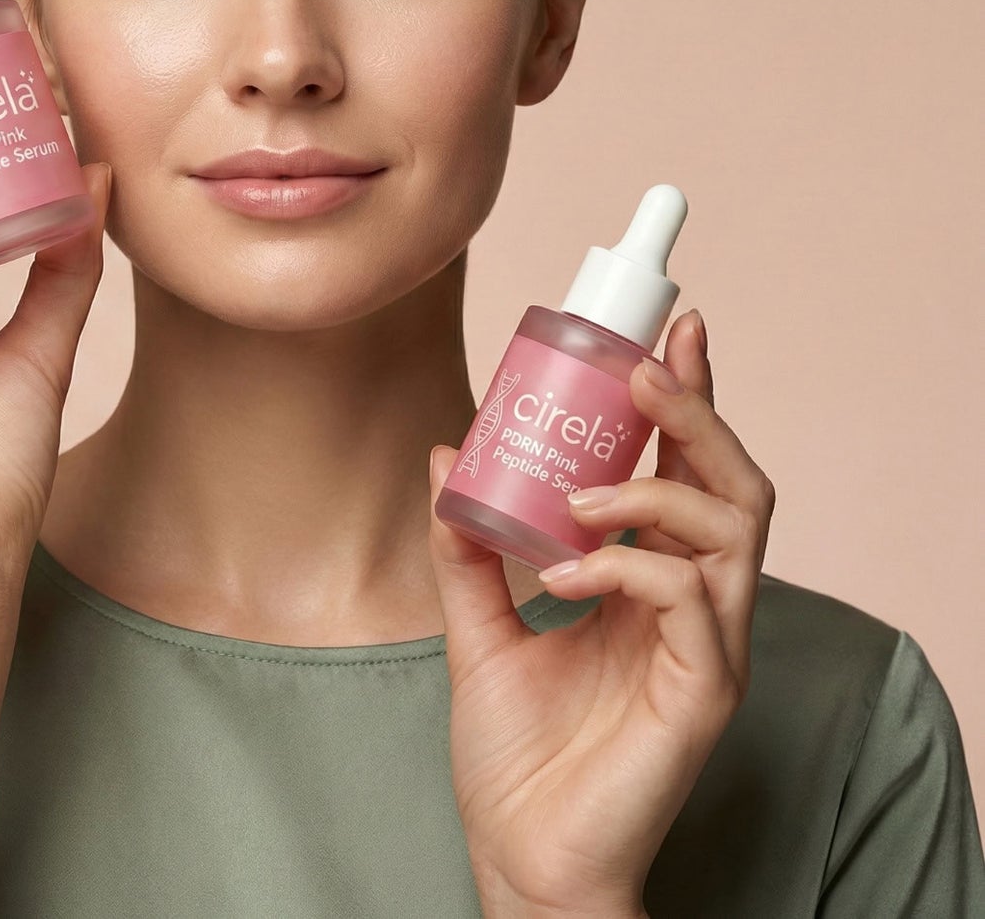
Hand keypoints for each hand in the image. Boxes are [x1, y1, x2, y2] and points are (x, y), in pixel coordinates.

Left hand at [426, 311, 772, 917]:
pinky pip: (690, 601)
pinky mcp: (704, 693)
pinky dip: (628, 567)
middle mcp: (693, 605)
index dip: (690, 399)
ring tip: (582, 493)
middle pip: (736, 482)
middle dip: (697, 412)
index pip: (689, 471)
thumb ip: (467, 546)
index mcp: (651, 583)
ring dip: (656, 487)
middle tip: (645, 369)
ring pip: (734, 529)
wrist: (521, 855)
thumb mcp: (477, 626)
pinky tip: (566, 572)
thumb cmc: (516, 753)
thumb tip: (447, 453)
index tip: (673, 329)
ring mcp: (708, 648)